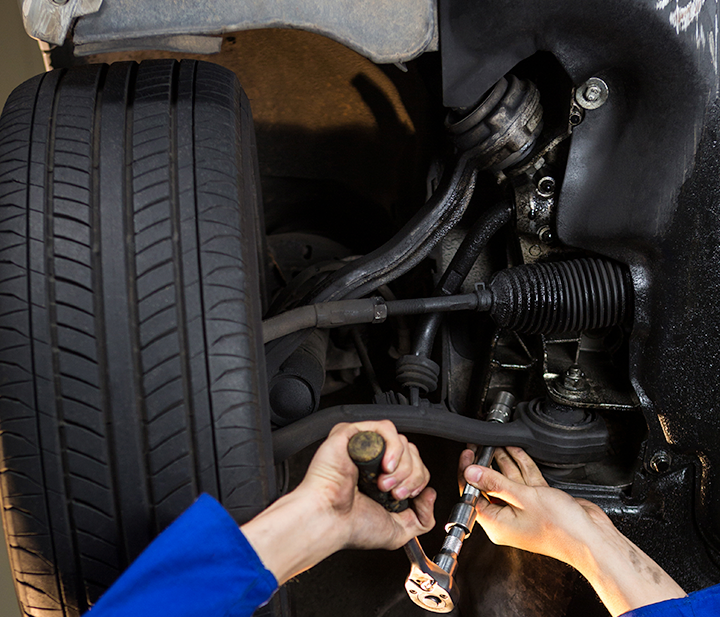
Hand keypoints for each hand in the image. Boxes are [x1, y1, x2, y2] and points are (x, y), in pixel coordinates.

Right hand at [242, 421, 434, 583]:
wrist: (328, 521)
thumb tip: (430, 494)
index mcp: (383, 480)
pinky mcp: (352, 433)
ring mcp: (364, 446)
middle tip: (394, 494)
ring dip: (402, 466)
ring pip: (402, 441)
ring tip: (384, 484)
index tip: (406, 498)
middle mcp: (375, 462)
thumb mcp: (399, 531)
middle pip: (412, 453)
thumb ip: (423, 519)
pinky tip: (385, 466)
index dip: (418, 481)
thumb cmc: (350, 526)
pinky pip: (385, 428)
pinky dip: (393, 447)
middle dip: (411, 477)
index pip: (416, 466)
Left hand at [460, 446, 685, 615]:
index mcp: (497, 524)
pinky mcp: (538, 503)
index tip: (469, 454)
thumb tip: (472, 473)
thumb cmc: (561, 529)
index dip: (468, 473)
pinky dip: (520, 466)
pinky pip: (525, 482)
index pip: (473, 495)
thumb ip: (496, 483)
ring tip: (495, 443)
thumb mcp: (523, 499)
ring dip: (503, 462)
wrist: (592, 539)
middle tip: (480, 445)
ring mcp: (523, 511)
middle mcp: (507, 519)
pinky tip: (515, 452)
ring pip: (508, 481)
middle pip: (490, 486)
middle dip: (486, 463)